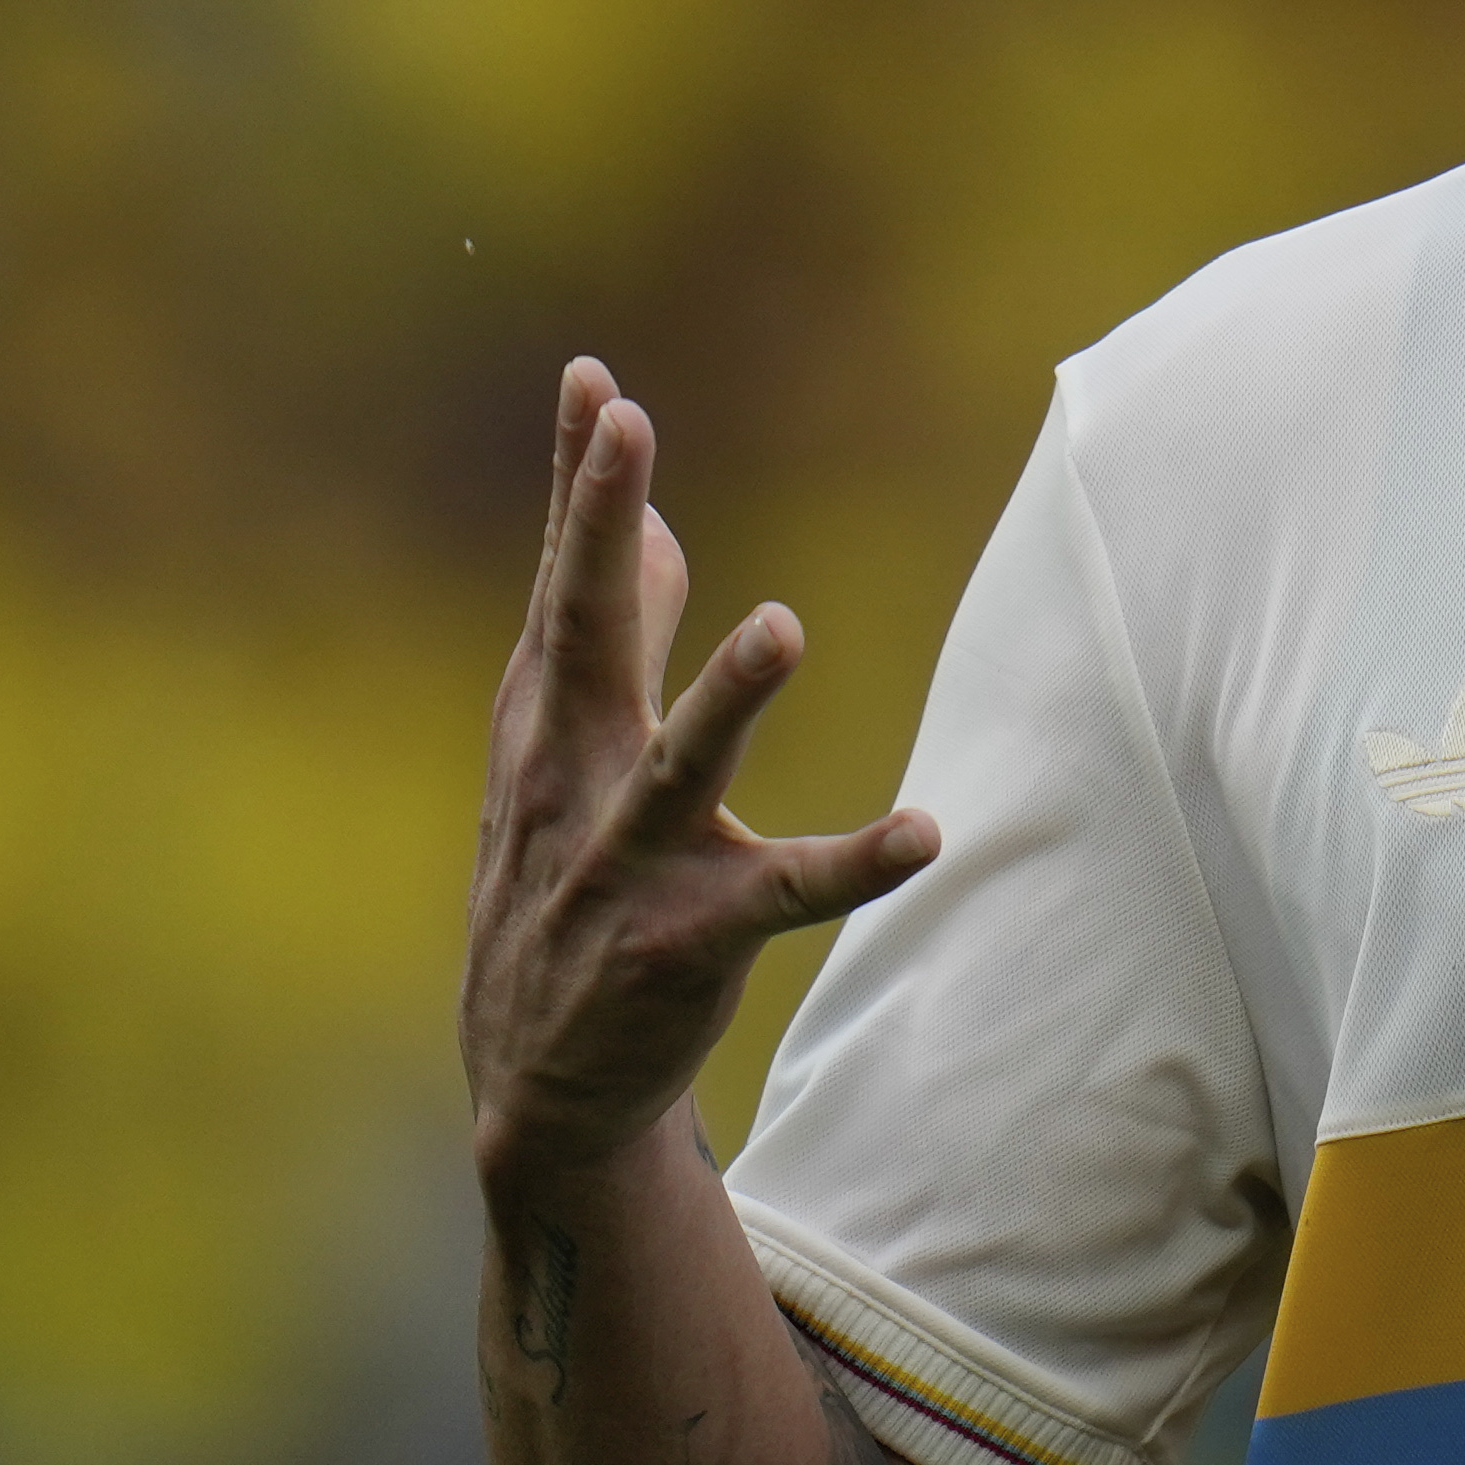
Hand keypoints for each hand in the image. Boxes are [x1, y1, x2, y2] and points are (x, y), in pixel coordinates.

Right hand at [462, 359, 944, 1182]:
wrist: (538, 1086)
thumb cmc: (564, 889)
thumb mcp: (567, 761)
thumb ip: (620, 641)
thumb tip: (651, 529)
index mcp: (549, 723)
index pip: (565, 582)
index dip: (578, 481)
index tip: (593, 378)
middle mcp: (571, 779)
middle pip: (586, 635)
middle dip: (596, 526)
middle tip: (625, 425)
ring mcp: (625, 862)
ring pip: (678, 766)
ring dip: (727, 697)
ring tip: (781, 625)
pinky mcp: (687, 940)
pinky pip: (783, 895)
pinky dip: (854, 863)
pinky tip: (926, 833)